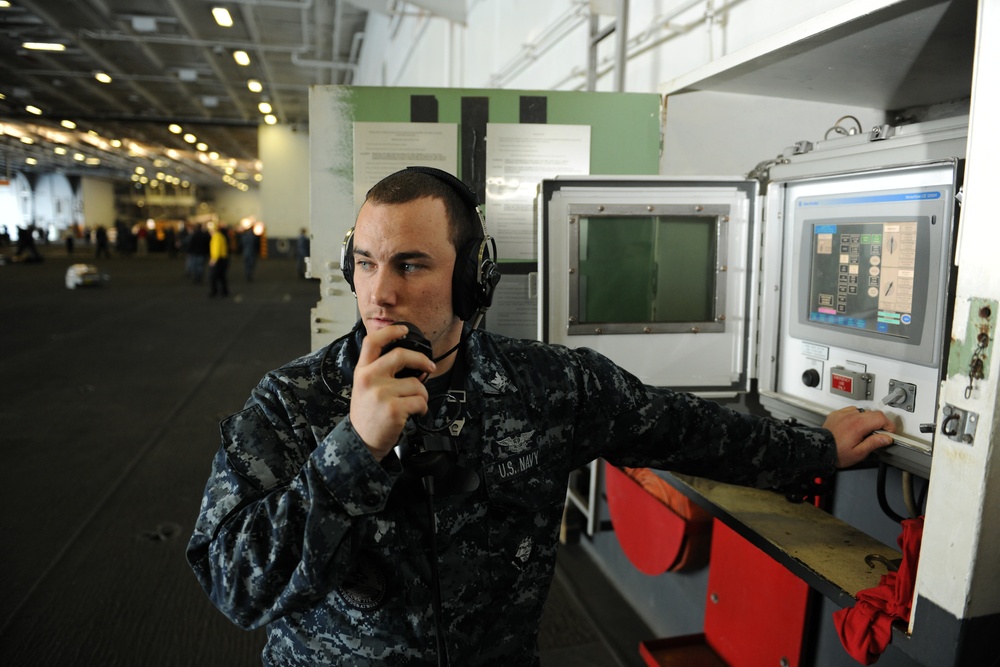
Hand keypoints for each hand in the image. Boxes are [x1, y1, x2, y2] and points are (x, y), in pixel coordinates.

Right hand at [349, 324, 435, 460]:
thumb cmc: (367, 415)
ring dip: (422, 395)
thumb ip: (378, 371)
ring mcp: (381, 393)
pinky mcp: (394, 408)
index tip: (403, 330)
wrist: (361, 442)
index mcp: (362, 371)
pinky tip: (414, 413)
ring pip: (416, 384)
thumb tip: (409, 359)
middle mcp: (369, 378)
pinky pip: (420, 401)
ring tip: (413, 404)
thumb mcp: (363, 388)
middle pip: (401, 355)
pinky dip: (422, 408)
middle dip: (421, 360)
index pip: (373, 342)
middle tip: (429, 367)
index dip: (390, 332)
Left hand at [823, 406, 895, 467]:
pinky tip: (854, 427)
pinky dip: (856, 417)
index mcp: (857, 425)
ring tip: (864, 432)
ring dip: (867, 420)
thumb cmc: (836, 453)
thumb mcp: (858, 453)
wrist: (818, 450)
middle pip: (873, 413)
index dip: (888, 425)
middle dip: (880, 423)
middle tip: (878, 435)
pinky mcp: (837, 414)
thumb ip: (874, 443)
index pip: (880, 418)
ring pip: (863, 411)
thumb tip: (887, 438)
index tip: (889, 433)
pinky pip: (852, 411)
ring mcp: (842, 414)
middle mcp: (850, 416)